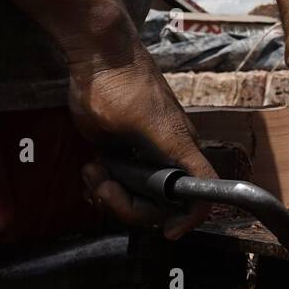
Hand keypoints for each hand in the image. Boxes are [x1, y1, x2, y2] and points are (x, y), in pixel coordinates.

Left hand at [67, 40, 216, 240]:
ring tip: (91, 172)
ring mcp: (142, 155)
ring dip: (109, 194)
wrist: (96, 55)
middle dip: (126, 204)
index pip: (200, 195)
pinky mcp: (121, 152)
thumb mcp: (154, 124)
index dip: (188, 219)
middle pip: (156, 205)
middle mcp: (166, 157)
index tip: (166, 232)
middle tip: (102, 185)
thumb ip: (178, 157)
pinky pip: (116, 183)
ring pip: (132, 196)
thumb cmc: (124, 84)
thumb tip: (197, 194)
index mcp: (180, 151)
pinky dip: (101, 184)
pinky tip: (89, 169)